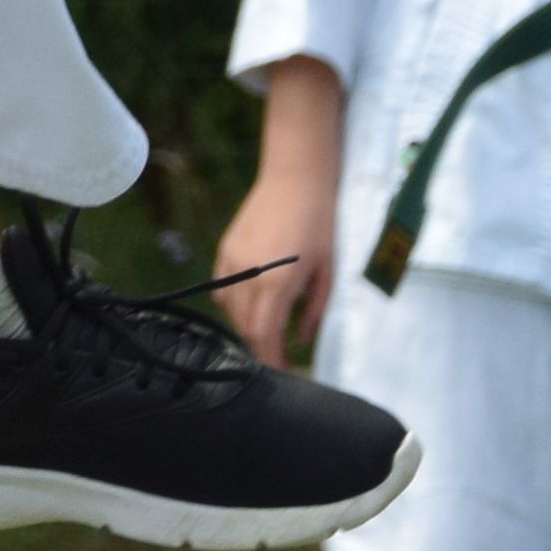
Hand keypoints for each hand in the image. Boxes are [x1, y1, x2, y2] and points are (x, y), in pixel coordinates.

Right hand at [214, 56, 352, 362]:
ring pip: (230, 311)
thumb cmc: (321, 221)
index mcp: (276, 283)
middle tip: (278, 356)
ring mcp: (231, 262)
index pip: (264, 336)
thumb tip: (302, 338)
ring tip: (267, 329)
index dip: (272, 360)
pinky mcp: (225, 250)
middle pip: (245, 328)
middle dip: (260, 347)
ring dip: (247, 326)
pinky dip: (235, 304)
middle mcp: (247, 276)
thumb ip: (314, 308)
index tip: (282, 373)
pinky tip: (253, 302)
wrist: (296, 177)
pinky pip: (223, 288)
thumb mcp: (327, 270)